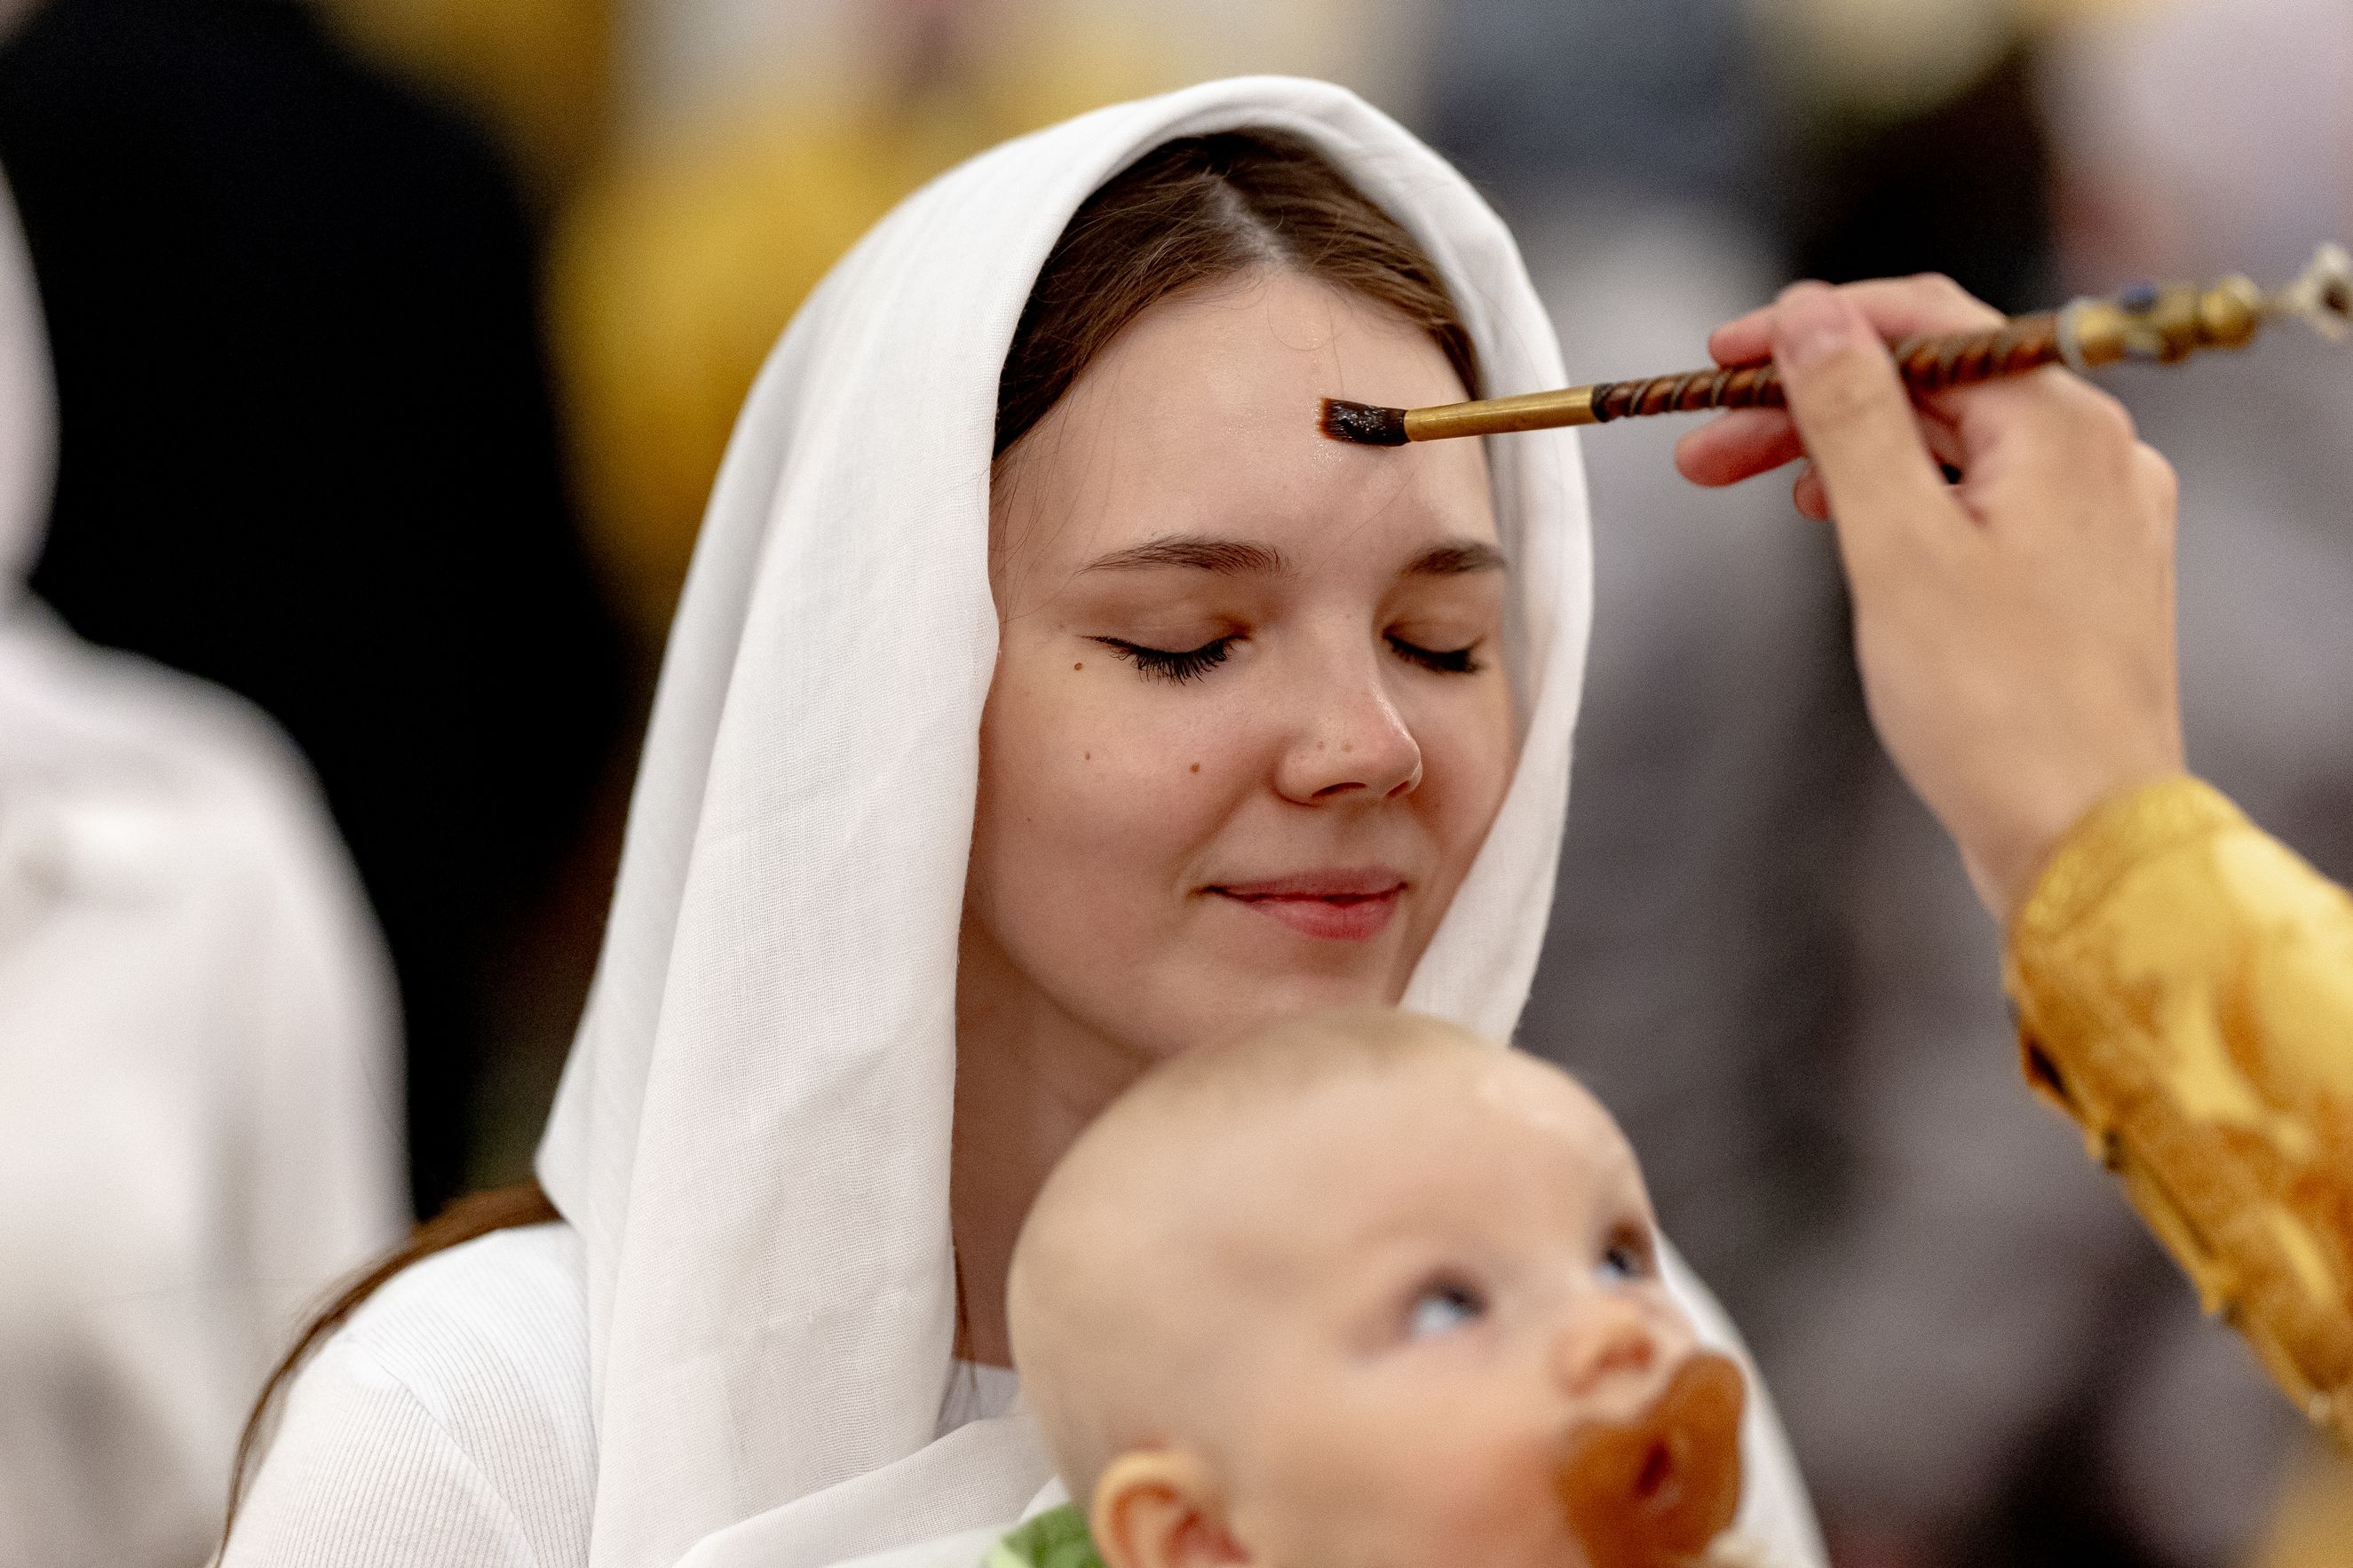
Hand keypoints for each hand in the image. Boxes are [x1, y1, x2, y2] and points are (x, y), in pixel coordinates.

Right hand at [1674, 275, 2184, 919]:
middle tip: (1703, 443)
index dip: (1810, 327)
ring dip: (1842, 453)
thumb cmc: (1997, 708)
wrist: (2086, 838)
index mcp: (2061, 424)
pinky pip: (1976, 499)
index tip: (1720, 356)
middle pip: (1929, 385)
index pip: (1924, 321)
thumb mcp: (1896, 546)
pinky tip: (1840, 526)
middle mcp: (2094, 452)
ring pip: (1947, 444)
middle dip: (1808, 402)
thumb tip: (1811, 317)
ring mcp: (2092, 514)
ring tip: (1748, 486)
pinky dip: (1897, 499)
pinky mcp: (2075, 573)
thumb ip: (1851, 417)